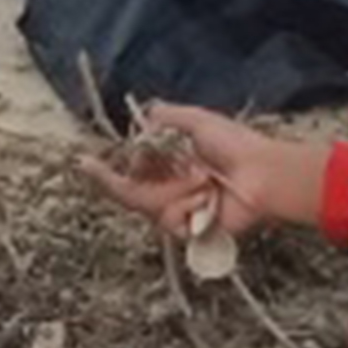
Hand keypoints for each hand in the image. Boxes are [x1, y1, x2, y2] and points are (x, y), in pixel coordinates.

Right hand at [81, 102, 329, 243]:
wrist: (263, 175)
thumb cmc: (235, 146)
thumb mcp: (196, 119)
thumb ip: (163, 117)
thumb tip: (139, 129)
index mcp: (171, 165)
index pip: (131, 170)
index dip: (107, 170)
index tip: (85, 161)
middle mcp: (172, 189)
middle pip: (128, 193)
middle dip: (109, 181)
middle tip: (88, 166)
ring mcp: (181, 210)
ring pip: (147, 205)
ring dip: (173, 188)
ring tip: (202, 179)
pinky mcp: (192, 230)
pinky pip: (170, 219)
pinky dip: (187, 205)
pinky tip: (207, 196)